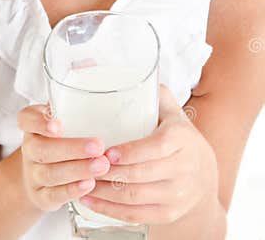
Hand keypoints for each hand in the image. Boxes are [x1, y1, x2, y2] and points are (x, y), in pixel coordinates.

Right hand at [17, 102, 110, 212]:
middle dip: (71, 148)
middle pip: (42, 150)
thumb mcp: (62, 120)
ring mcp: (32, 174)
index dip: (40, 122)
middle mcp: (29, 149)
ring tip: (102, 165)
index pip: (27, 119)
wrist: (40, 175)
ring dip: (77, 170)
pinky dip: (72, 190)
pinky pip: (54, 195)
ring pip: (50, 173)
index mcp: (32, 126)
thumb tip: (105, 100)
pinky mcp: (41, 196)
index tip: (58, 125)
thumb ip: (73, 110)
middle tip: (98, 146)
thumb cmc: (60, 139)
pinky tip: (89, 184)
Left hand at [79, 84, 218, 225]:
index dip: (129, 152)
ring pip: (135, 197)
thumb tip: (142, 75)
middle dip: (109, 172)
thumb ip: (159, 96)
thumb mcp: (175, 115)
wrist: (205, 175)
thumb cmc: (182, 139)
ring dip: (105, 192)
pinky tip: (91, 202)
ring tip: (83, 182)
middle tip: (85, 165)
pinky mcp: (169, 213)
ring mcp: (177, 194)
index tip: (106, 151)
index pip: (154, 147)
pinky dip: (111, 211)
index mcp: (181, 140)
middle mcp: (182, 169)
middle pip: (140, 174)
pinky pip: (136, 215)